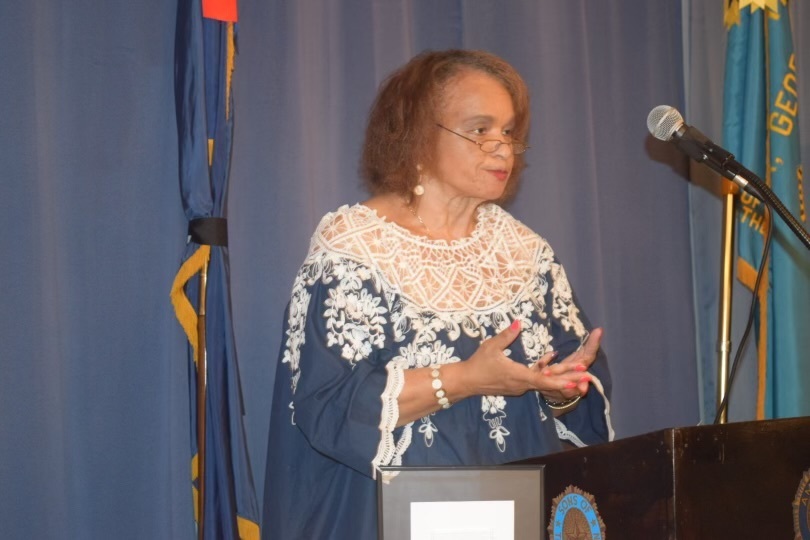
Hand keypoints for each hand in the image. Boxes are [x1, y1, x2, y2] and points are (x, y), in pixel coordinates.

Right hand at [454, 322, 602, 401]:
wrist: (466, 381)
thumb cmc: (478, 363)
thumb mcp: (490, 347)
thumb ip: (506, 336)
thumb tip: (519, 323)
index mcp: (518, 376)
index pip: (543, 381)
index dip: (560, 380)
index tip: (575, 379)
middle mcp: (522, 385)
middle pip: (548, 384)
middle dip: (568, 380)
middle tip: (587, 377)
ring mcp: (520, 388)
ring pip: (543, 385)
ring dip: (560, 380)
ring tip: (579, 376)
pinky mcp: (517, 387)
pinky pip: (535, 383)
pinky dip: (547, 379)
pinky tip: (554, 370)